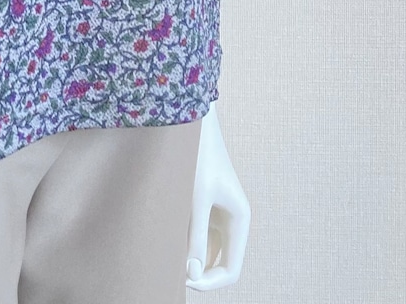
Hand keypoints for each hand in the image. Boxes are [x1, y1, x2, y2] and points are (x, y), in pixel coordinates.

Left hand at [185, 103, 249, 289]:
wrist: (191, 123)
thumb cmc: (197, 157)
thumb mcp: (197, 197)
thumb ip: (195, 234)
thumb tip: (192, 272)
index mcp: (239, 220)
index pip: (232, 269)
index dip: (210, 282)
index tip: (184, 281)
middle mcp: (232, 220)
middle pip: (220, 264)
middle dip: (199, 273)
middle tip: (171, 273)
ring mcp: (218, 214)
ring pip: (207, 251)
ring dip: (191, 259)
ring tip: (167, 256)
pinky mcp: (203, 206)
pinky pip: (198, 236)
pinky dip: (185, 243)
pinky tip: (166, 242)